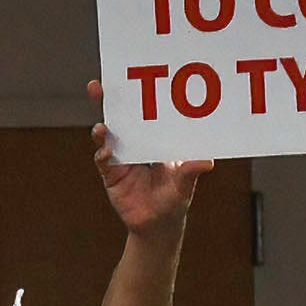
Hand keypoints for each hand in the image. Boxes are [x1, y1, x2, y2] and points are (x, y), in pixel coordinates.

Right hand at [87, 82, 211, 236]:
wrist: (157, 225)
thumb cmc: (174, 200)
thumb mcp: (185, 185)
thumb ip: (191, 172)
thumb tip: (208, 162)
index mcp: (156, 139)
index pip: (145, 112)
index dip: (137, 96)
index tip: (132, 80)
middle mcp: (137, 144)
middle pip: (120, 118)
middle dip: (109, 102)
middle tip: (98, 86)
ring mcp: (122, 158)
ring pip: (108, 137)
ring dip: (102, 130)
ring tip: (101, 128)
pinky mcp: (112, 175)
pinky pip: (104, 162)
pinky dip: (103, 155)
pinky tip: (105, 153)